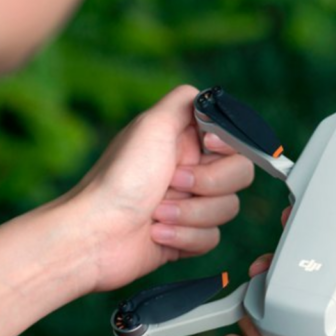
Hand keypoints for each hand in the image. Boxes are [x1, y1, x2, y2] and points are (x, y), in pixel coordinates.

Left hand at [65, 85, 254, 292]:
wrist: (96, 234)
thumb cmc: (119, 179)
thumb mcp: (151, 125)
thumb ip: (185, 102)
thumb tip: (210, 97)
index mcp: (185, 141)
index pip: (236, 140)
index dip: (228, 147)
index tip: (207, 148)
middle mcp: (192, 170)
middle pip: (240, 175)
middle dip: (208, 184)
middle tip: (172, 182)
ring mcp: (190, 204)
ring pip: (228, 209)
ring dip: (190, 213)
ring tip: (157, 212)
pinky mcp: (187, 236)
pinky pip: (212, 237)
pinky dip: (184, 237)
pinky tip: (156, 233)